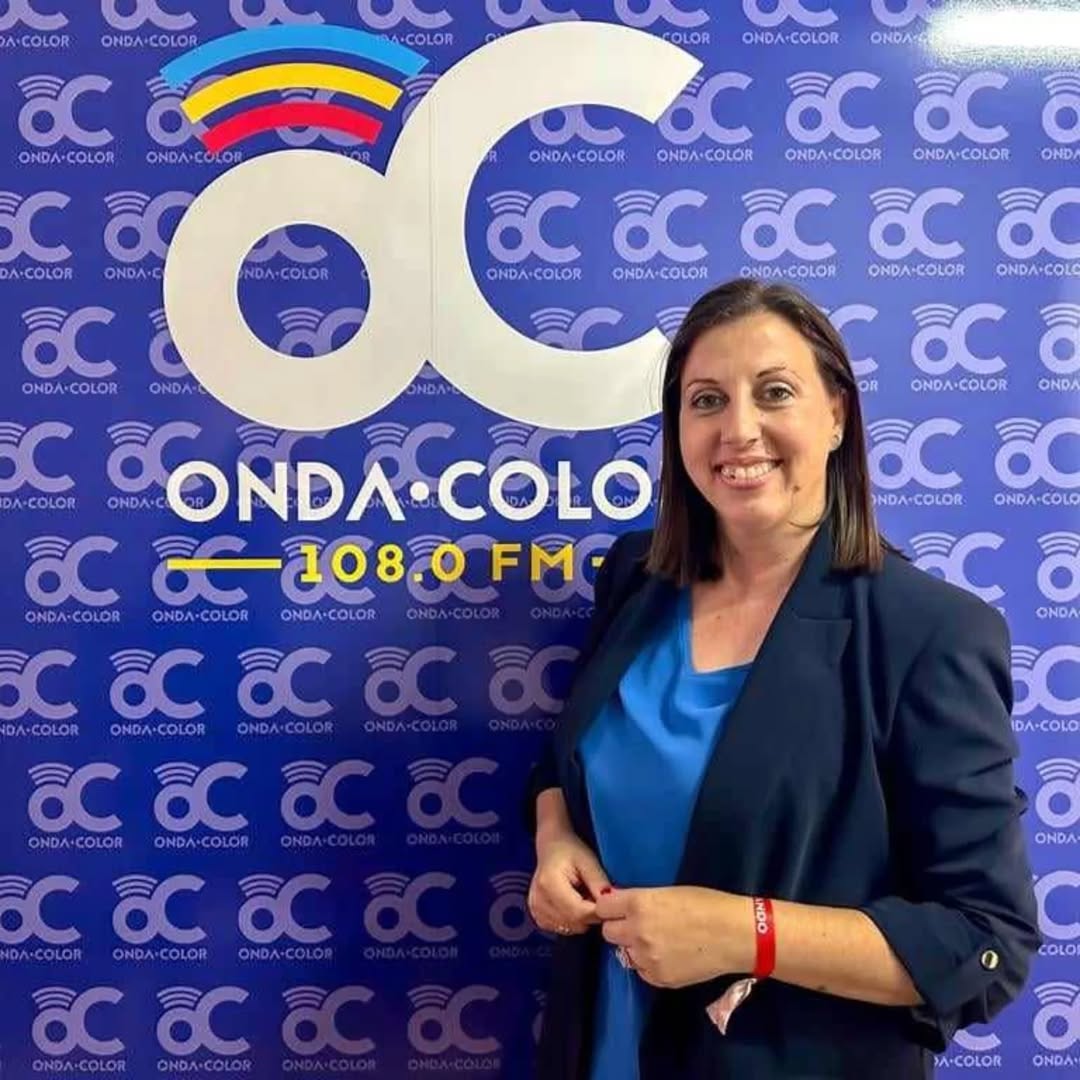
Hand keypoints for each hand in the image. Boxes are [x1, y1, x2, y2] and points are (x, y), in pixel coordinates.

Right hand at [527, 828, 611, 935]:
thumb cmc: (570, 850)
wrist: (551, 846)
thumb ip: (598, 883)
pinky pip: (562, 928)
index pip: (579, 913)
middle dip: (591, 915)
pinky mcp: (538, 916)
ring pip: (570, 929)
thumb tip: (612, 904)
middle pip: (574, 923)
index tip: (609, 903)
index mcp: (549, 884)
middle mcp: (538, 901)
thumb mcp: (588, 861)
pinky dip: (572, 921)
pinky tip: (574, 903)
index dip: (598, 912)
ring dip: (582, 919)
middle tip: (596, 896)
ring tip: (584, 897)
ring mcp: (536, 910)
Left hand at [595, 886, 752, 988]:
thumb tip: (622, 904)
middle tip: (637, 925)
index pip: (602, 906)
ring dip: (634, 947)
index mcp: (639, 904)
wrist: (735, 935)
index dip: (610, 907)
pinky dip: (649, 965)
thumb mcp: (669, 892)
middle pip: (608, 932)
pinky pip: (641, 971)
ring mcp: (646, 958)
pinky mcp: (659, 979)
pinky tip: (668, 956)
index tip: (618, 908)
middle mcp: (637, 932)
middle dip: (620, 928)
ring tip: (658, 942)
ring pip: (624, 954)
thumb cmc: (707, 904)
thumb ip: (642, 900)